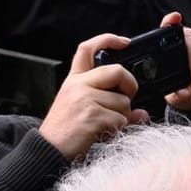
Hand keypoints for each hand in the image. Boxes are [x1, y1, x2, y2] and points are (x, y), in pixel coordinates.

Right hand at [39, 34, 145, 159]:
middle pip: (117, 71)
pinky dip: (117, 130)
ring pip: (124, 102)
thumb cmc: (67, 132)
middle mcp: (78, 85)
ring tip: (104, 125)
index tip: (125, 42)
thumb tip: (141, 114)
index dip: (108, 39)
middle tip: (127, 98)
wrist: (49, 150)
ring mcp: (84, 99)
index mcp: (75, 80)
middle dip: (130, 85)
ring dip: (121, 117)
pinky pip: (120, 120)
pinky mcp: (91, 116)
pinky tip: (102, 134)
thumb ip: (113, 107)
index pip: (87, 49)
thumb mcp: (85, 111)